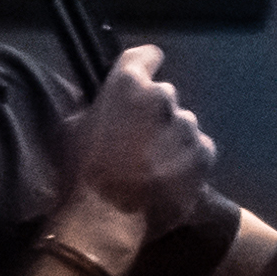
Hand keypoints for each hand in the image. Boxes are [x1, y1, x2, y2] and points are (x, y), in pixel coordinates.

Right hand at [62, 43, 217, 231]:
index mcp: (128, 84)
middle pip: (163, 96)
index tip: (145, 72)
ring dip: (171, 137)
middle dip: (153, 112)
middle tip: (137, 139)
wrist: (107, 219)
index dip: (145, 64)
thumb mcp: (72, 129)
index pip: (146, 55)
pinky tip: (170, 178)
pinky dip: (188, 159)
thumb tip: (105, 106)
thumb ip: (96, 108)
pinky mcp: (205, 154)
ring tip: (153, 165)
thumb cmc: (80, 174)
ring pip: (182, 124)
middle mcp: (163, 97)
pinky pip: (198, 149)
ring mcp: (187, 126)